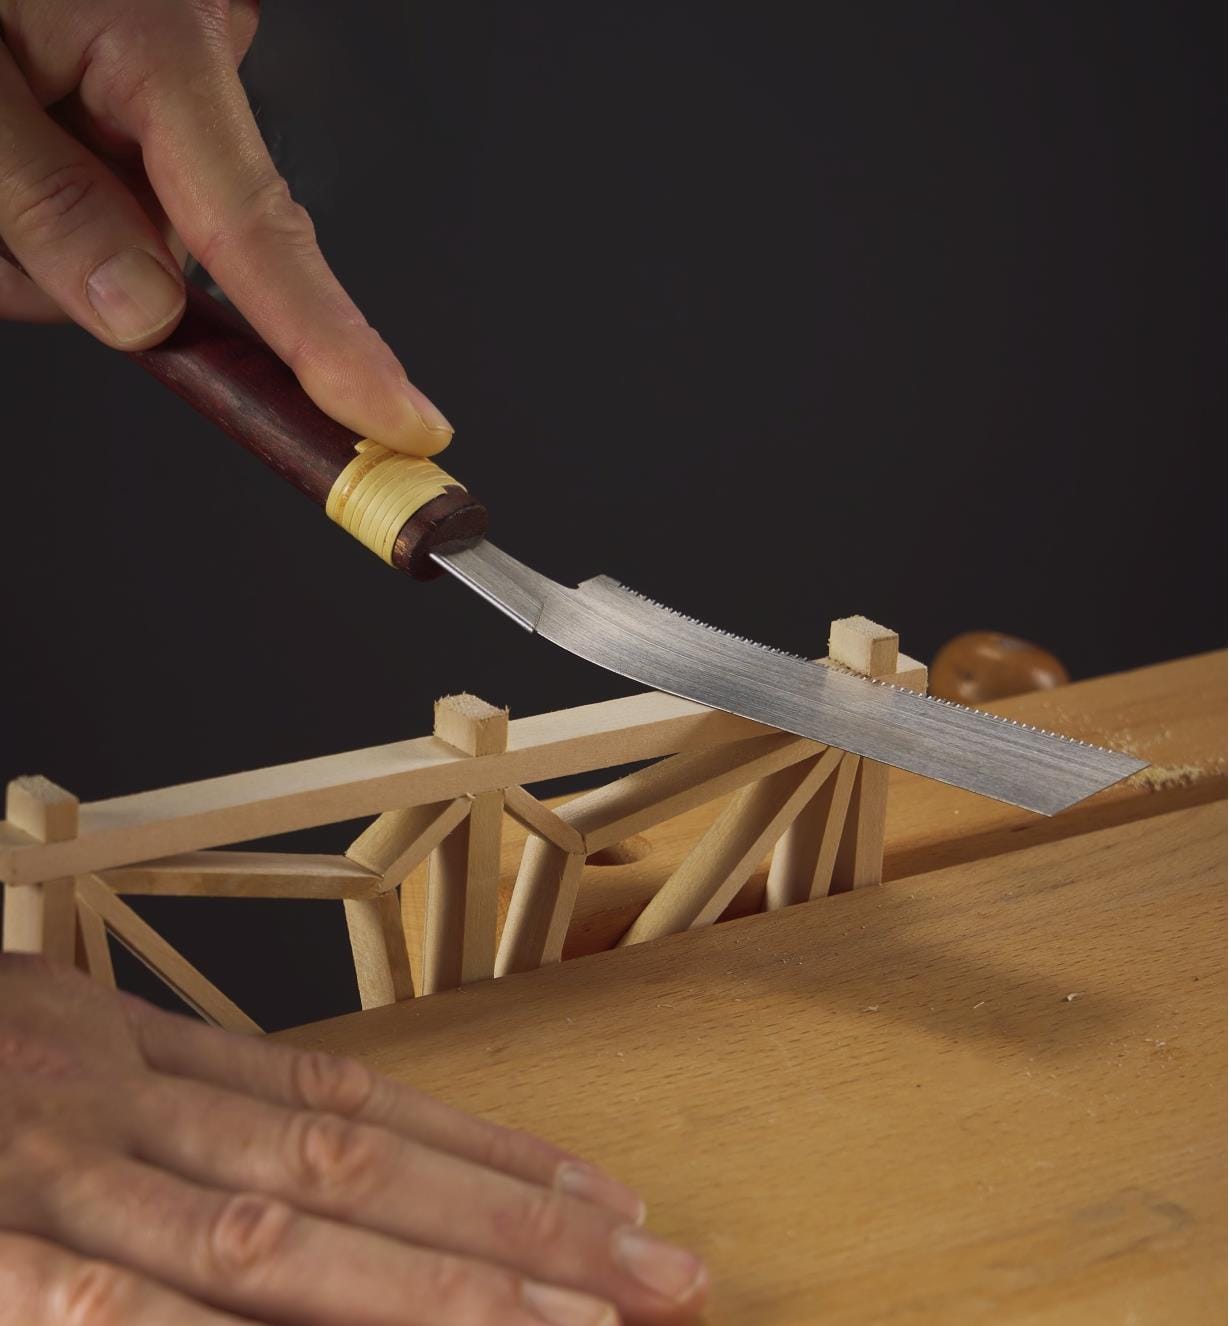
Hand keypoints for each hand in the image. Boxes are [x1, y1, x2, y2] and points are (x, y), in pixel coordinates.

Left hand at [0, 0, 451, 454]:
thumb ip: (48, 197)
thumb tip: (144, 313)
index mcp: (164, 39)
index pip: (260, 226)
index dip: (330, 340)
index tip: (398, 419)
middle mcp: (182, 77)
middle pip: (172, 252)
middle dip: (75, 272)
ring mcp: (157, 104)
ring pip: (120, 250)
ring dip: (33, 250)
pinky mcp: (128, 118)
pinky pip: (95, 221)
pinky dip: (29, 229)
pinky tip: (2, 177)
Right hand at [0, 956, 708, 1323]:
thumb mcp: (34, 1049)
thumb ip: (156, 1098)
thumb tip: (295, 1159)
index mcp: (136, 1056)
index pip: (359, 1106)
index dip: (491, 1155)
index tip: (604, 1199)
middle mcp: (123, 1104)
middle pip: (363, 1171)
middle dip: (521, 1233)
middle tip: (660, 1273)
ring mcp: (54, 1176)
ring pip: (284, 1235)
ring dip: (442, 1290)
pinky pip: (130, 1309)